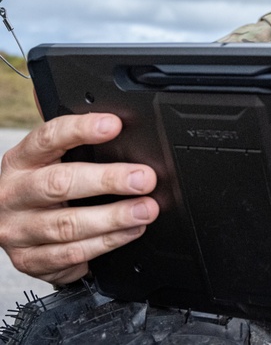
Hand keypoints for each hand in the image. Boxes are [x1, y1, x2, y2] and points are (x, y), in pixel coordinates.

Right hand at [0, 113, 158, 283]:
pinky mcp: (29, 259)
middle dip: (109, 180)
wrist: (12, 228)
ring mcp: (18, 229)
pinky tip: (130, 232)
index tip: (114, 125)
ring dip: (114, 218)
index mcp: (21, 161)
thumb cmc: (44, 186)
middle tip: (144, 179)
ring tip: (145, 210)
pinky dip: (106, 243)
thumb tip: (120, 123)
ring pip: (68, 225)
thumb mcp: (52, 160)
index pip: (48, 138)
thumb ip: (79, 142)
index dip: (81, 129)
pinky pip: (71, 254)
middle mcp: (14, 193)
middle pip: (60, 184)